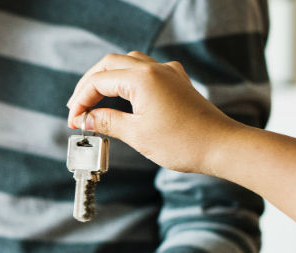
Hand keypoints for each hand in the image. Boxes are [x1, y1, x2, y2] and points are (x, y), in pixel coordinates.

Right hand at [65, 51, 240, 174]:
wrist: (222, 146)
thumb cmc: (182, 142)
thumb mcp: (137, 135)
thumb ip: (107, 122)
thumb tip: (87, 118)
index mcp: (141, 78)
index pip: (98, 81)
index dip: (81, 101)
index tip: (74, 122)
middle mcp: (154, 69)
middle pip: (109, 64)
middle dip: (89, 85)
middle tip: (77, 108)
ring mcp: (168, 73)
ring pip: (128, 63)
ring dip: (108, 79)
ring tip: (94, 100)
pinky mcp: (177, 82)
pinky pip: (146, 71)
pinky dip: (128, 80)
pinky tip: (124, 96)